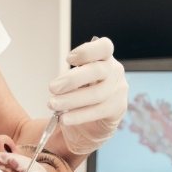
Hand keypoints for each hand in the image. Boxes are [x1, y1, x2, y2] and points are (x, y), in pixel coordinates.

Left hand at [48, 37, 126, 154]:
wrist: (91, 124)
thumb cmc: (81, 94)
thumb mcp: (76, 79)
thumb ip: (71, 76)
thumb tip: (58, 83)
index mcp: (104, 58)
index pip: (104, 47)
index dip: (87, 52)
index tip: (68, 60)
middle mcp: (115, 71)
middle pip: (97, 71)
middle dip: (72, 79)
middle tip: (52, 88)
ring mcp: (118, 90)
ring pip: (97, 94)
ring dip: (71, 100)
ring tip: (53, 104)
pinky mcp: (117, 109)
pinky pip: (97, 111)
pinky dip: (78, 115)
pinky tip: (64, 118)